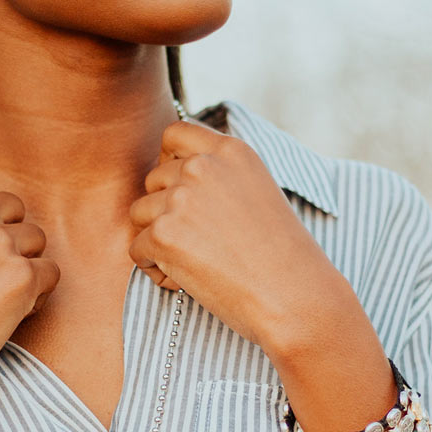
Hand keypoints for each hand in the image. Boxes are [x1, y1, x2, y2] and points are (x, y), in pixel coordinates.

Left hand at [126, 118, 346, 354]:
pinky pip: (137, 250)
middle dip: (164, 210)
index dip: (168, 162)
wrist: (294, 297)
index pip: (174, 134)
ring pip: (140, 214)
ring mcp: (180, 198)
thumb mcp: (257, 192)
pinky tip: (187, 281)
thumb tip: (176, 177)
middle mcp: (203, 166)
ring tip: (195, 263)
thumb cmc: (281, 256)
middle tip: (198, 242)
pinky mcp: (164, 234)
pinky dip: (155, 269)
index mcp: (231, 150)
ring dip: (157, 240)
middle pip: (153, 179)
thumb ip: (219, 176)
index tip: (179, 189)